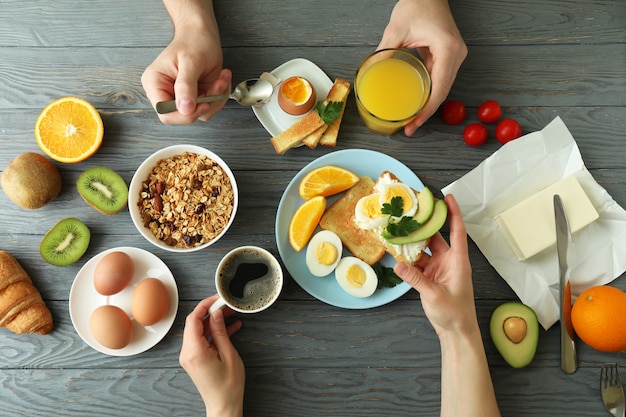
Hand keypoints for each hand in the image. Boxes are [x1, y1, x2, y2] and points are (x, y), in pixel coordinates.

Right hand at [141, 0, 231, 123]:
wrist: (202, 35)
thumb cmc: (193, 42)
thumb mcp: (190, 62)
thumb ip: (186, 86)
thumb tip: (184, 109)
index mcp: (155, 84)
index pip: (165, 113)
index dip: (185, 114)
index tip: (203, 102)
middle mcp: (166, 93)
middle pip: (184, 117)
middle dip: (206, 103)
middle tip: (217, 85)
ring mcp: (182, 97)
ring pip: (201, 114)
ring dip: (216, 98)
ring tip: (221, 78)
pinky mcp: (196, 98)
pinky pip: (210, 108)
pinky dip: (220, 96)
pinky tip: (221, 79)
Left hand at [179, 295, 244, 416]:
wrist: (224, 405)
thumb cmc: (228, 386)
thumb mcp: (229, 354)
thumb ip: (220, 332)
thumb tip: (215, 314)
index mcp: (195, 351)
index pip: (193, 319)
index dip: (205, 305)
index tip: (217, 298)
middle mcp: (188, 353)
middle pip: (194, 323)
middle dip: (210, 311)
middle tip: (226, 305)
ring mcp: (190, 356)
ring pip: (199, 330)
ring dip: (213, 321)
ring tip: (231, 315)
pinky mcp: (195, 358)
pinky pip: (202, 339)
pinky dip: (214, 332)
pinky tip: (230, 328)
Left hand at [377, 0, 467, 135]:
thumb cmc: (418, 3)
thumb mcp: (396, 29)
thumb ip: (384, 52)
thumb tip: (371, 73)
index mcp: (447, 49)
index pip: (439, 88)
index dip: (427, 111)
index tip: (414, 124)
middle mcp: (456, 54)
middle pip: (443, 92)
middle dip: (426, 113)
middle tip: (409, 129)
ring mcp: (454, 56)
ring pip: (442, 88)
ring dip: (428, 106)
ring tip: (412, 121)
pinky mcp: (448, 56)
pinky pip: (440, 80)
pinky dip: (429, 94)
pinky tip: (417, 105)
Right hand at [394, 194, 476, 335]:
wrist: (456, 332)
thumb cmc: (455, 314)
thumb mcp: (435, 295)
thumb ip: (416, 279)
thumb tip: (398, 265)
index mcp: (458, 261)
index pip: (457, 231)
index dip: (453, 213)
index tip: (447, 197)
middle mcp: (449, 261)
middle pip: (435, 237)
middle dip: (424, 225)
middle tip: (411, 212)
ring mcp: (439, 269)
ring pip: (424, 250)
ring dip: (412, 243)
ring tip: (398, 232)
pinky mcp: (430, 277)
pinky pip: (417, 263)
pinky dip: (408, 259)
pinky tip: (397, 255)